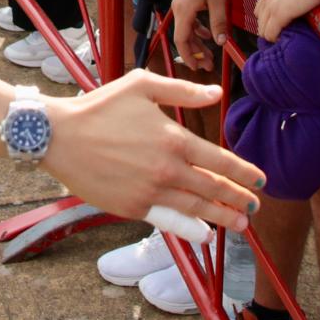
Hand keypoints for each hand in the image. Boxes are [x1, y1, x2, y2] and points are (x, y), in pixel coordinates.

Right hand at [41, 68, 260, 229]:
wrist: (59, 136)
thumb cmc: (100, 106)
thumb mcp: (142, 85)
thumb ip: (183, 91)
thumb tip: (217, 94)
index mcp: (174, 138)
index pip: (220, 160)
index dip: (244, 172)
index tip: (260, 180)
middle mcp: (167, 169)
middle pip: (214, 188)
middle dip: (239, 199)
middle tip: (255, 207)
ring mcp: (150, 192)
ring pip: (196, 208)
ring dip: (222, 217)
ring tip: (241, 225)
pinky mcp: (132, 207)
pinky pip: (169, 221)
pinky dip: (190, 230)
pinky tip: (205, 234)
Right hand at [172, 0, 229, 70]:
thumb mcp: (218, 0)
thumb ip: (218, 23)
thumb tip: (221, 43)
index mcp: (183, 10)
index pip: (181, 40)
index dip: (188, 56)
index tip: (197, 68)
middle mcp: (178, 8)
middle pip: (183, 37)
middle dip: (195, 53)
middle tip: (207, 65)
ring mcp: (180, 3)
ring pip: (186, 30)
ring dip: (197, 43)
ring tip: (210, 54)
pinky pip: (188, 21)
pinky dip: (197, 30)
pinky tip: (208, 34)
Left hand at [255, 0, 319, 41]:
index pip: (260, 9)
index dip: (267, 19)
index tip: (276, 25)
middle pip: (260, 20)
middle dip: (268, 29)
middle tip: (280, 35)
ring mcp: (272, 6)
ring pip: (263, 29)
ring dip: (271, 35)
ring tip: (282, 39)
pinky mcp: (279, 15)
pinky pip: (270, 34)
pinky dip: (275, 39)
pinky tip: (283, 39)